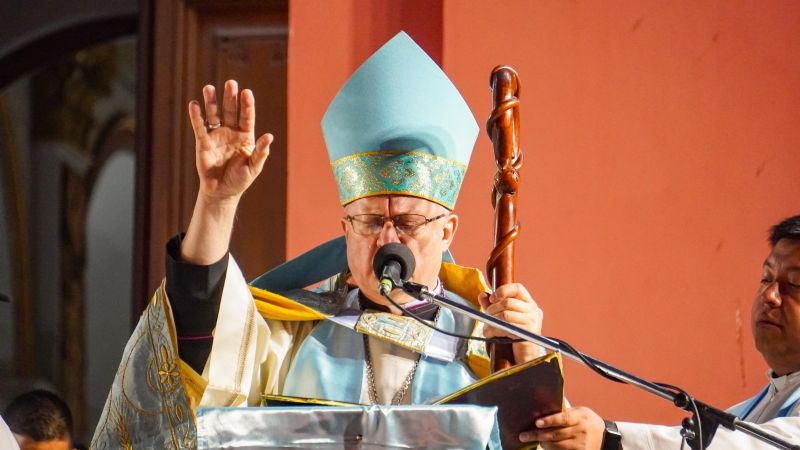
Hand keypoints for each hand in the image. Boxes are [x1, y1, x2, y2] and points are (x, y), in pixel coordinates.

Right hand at [180, 80, 272, 263]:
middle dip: (230, 98)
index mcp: (245, 136)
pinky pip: (199, 127)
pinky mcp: (203, 142)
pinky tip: (194, 104)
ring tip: (209, 88)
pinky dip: (196, 116)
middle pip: (230, 111)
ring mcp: (216, 136)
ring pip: (213, 115)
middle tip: (231, 83)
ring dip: (211, 102)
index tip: (247, 92)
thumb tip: (269, 136)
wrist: (221, 192)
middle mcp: (231, 132)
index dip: (246, 105)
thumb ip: (260, 152)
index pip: (246, 117)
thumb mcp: (253, 167)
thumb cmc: (240, 180)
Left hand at [478, 283, 542, 362]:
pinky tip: (490, 334)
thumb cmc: (513, 335)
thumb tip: (482, 294)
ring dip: (491, 321)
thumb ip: (493, 305)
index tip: (492, 298)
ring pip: (505, 314)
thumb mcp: (501, 317)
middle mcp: (534, 310)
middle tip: (486, 316)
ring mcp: (533, 321)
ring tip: (487, 327)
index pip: (517, 288)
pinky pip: (506, 327)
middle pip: (507, 302)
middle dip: (492, 309)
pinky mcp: (528, 332)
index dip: (503, 290)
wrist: (523, 356)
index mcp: (529, 303)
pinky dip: (494, 330)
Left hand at [521, 406, 605, 449]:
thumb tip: (545, 405)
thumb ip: (566, 411)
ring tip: (533, 440)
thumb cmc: (588, 421)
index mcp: (580, 417)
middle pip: (556, 434)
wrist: (607, 438)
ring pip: (557, 446)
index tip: (537, 422)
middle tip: (524, 435)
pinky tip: (545, 446)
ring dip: (543, 444)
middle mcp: (580, 431)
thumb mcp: (581, 412)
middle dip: (537, 435)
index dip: (550, 420)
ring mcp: (581, 445)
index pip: (563, 419)